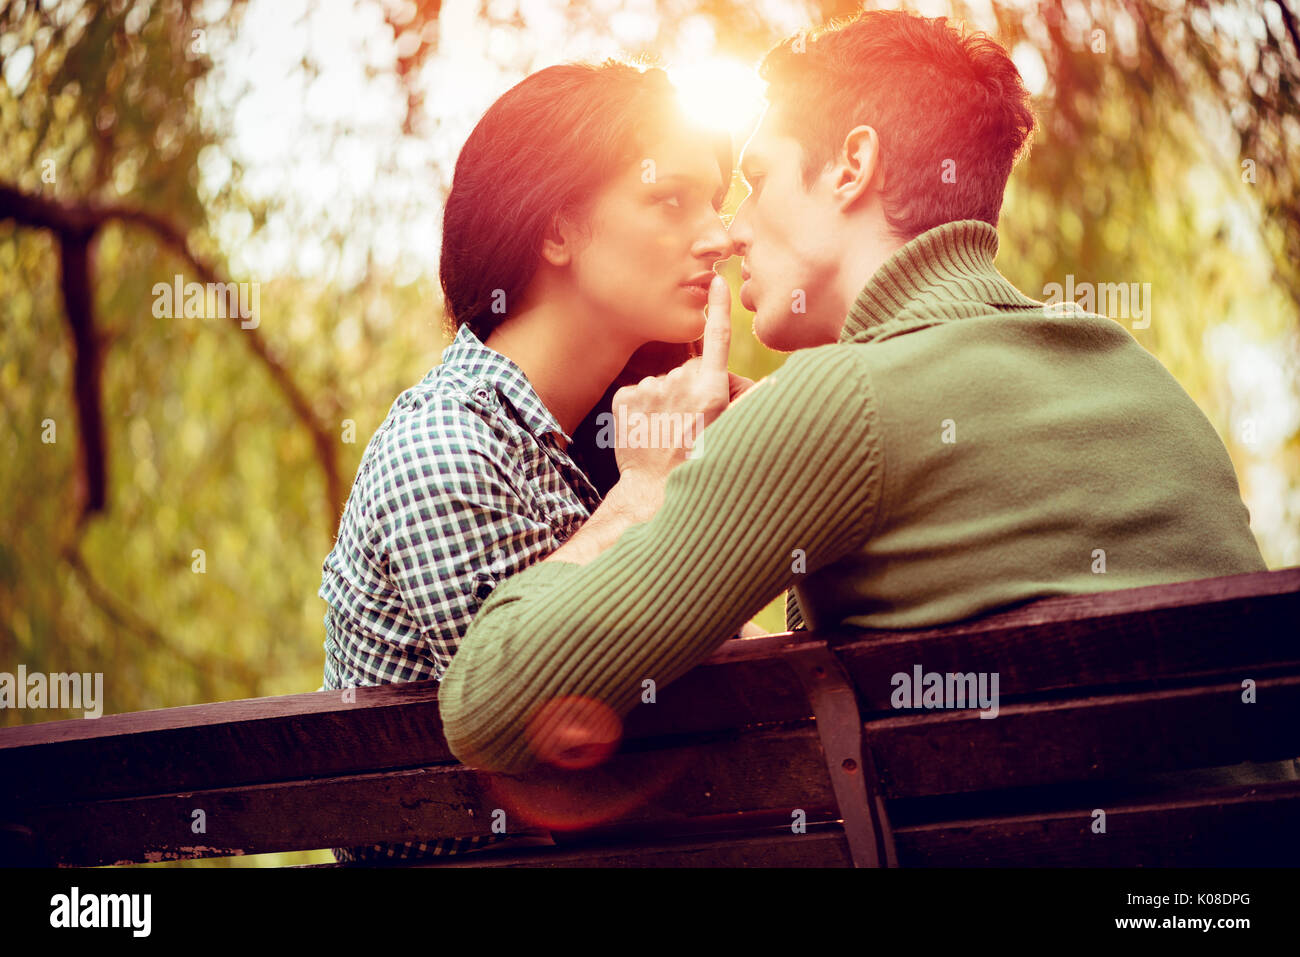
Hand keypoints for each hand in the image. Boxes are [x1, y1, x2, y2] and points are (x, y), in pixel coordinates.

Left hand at [611, 274, 734, 484]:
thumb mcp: (729, 436)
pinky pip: (641, 390)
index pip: (717, 337)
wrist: (650, 492)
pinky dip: (646, 405)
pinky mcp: (625, 396)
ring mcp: (650, 389)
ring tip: (671, 431)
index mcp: (710, 391)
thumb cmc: (697, 467)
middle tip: (698, 422)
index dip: (719, 307)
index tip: (717, 280)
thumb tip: (777, 382)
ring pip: (667, 382)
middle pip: (694, 369)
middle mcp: (680, 383)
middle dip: (699, 387)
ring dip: (671, 399)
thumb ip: (750, 403)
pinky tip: (650, 428)